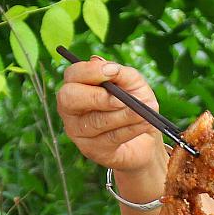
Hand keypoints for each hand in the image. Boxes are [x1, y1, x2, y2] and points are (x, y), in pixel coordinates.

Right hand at [56, 56, 166, 173]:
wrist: (144, 138)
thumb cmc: (134, 104)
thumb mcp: (134, 84)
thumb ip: (121, 73)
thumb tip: (104, 64)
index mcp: (77, 85)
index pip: (72, 74)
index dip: (90, 72)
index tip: (112, 71)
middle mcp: (70, 108)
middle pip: (69, 98)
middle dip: (97, 97)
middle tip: (121, 99)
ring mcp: (77, 131)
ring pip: (95, 121)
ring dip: (123, 116)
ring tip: (143, 113)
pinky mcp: (90, 149)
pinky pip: (110, 138)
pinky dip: (131, 129)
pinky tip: (144, 123)